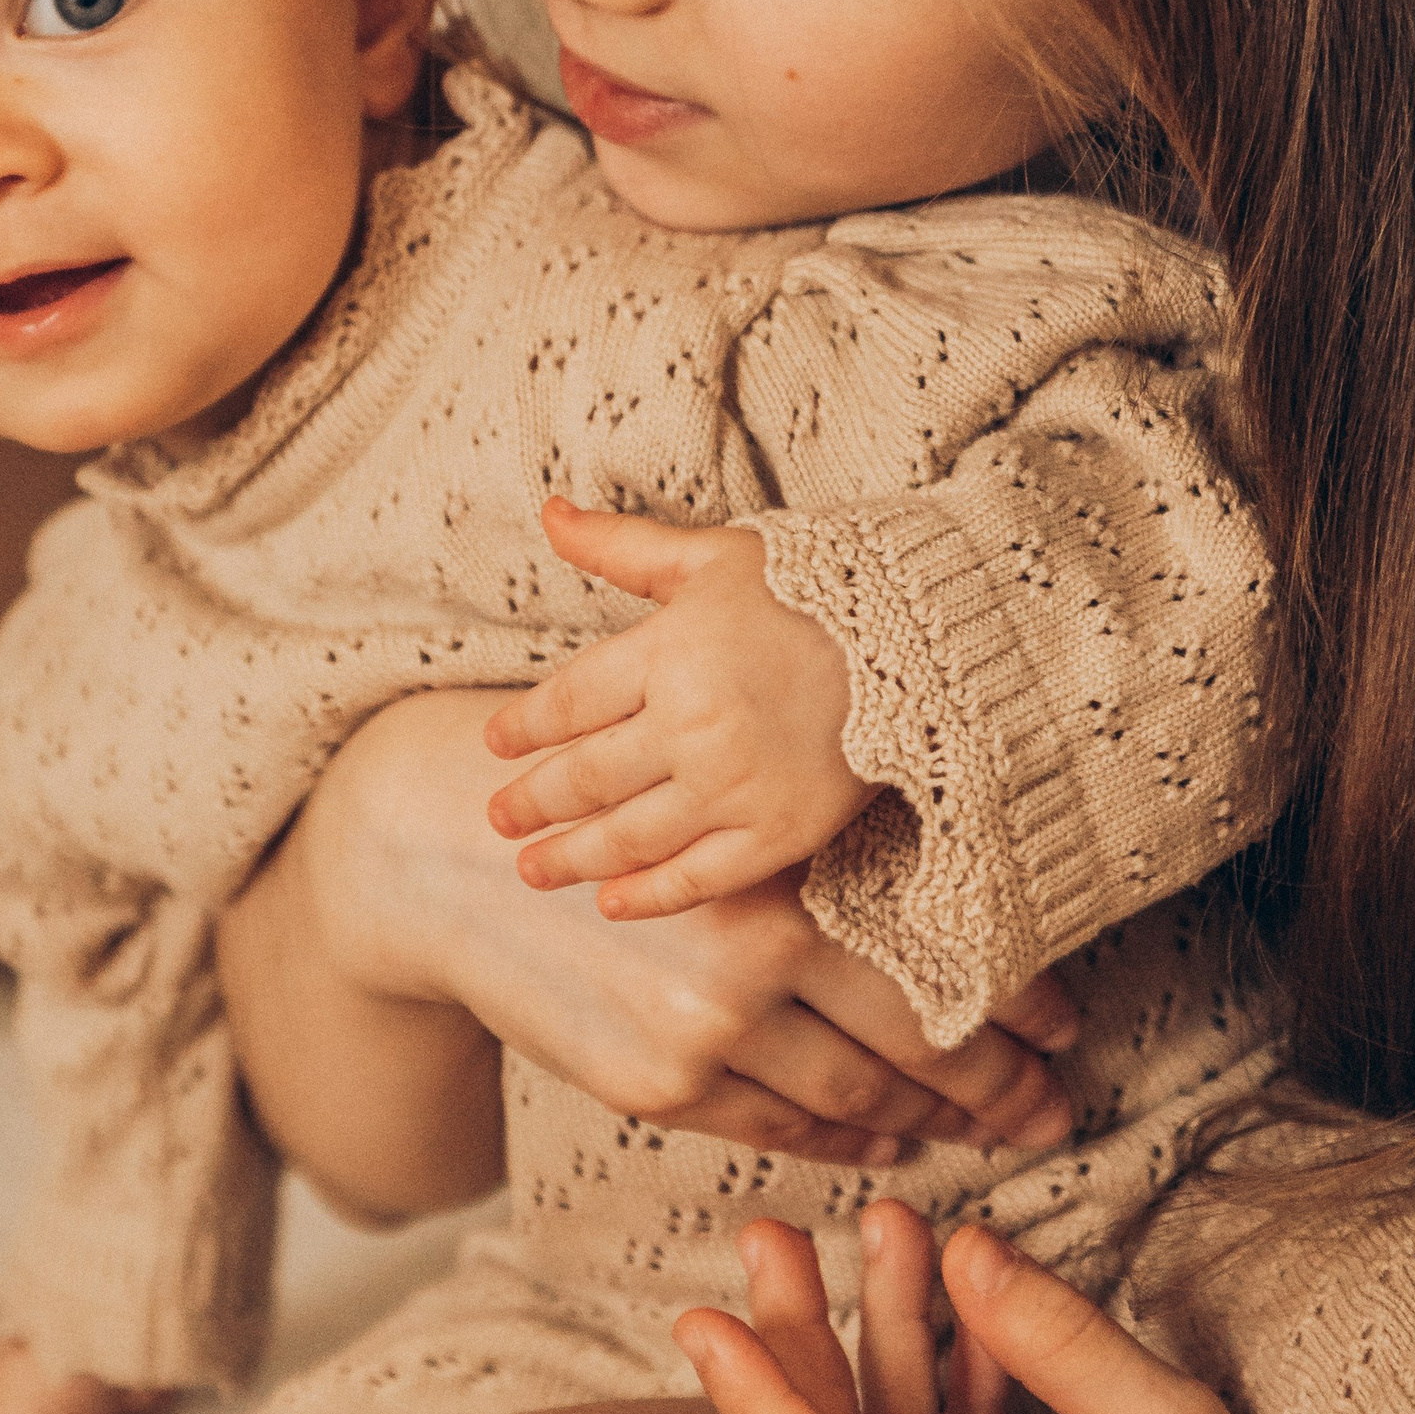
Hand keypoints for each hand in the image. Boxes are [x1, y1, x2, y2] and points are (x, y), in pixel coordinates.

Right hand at [303, 692, 1078, 1165]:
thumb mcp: (725, 817)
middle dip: (996, 1086)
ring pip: (852, 1098)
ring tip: (989, 1127)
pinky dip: (842, 1135)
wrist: (460, 860)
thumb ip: (823, 858)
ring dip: (929, 1120)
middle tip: (1057, 1106)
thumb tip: (942, 902)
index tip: (1065, 1033)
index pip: (930, 961)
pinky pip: (778, 1127)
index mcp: (782, 881)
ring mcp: (700, 1037)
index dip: (1010, 1007)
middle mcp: (750, 965)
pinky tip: (884, 1137)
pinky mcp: (656, 1085)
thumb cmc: (610, 813)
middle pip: (911, 1046)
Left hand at [484, 502, 871, 914]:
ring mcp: (735, 785)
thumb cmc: (809, 589)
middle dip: (534, 800)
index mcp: (668, 652)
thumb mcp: (712, 556)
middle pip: (587, 776)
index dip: (524, 727)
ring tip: (530, 869)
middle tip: (498, 817)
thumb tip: (549, 510)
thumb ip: (622, 546)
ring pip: (630, 834)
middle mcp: (691, 724)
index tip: (494, 744)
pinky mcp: (779, 832)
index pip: (569, 702)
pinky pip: (699, 877)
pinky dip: (650, 895)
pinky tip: (612, 903)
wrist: (920, 644)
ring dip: (571, 857)